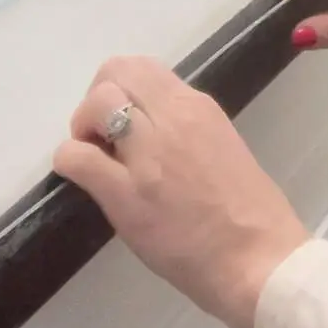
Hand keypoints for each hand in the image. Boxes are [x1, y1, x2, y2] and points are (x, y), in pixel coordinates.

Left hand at [54, 57, 309, 327]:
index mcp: (197, 107)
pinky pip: (77, 157)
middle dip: (97, 99)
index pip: (143, 68)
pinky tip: (83, 179)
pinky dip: (70, 161)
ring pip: (96, 103)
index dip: (122, 89)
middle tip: (102, 136)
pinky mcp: (126, 195)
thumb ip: (185, 128)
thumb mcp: (221, 144)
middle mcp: (172, 118)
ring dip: (83, 127)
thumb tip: (148, 126)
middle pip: (114, 72)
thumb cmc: (249, 212)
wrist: (258, 260)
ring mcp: (148, 155)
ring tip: (95, 158)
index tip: (123, 119)